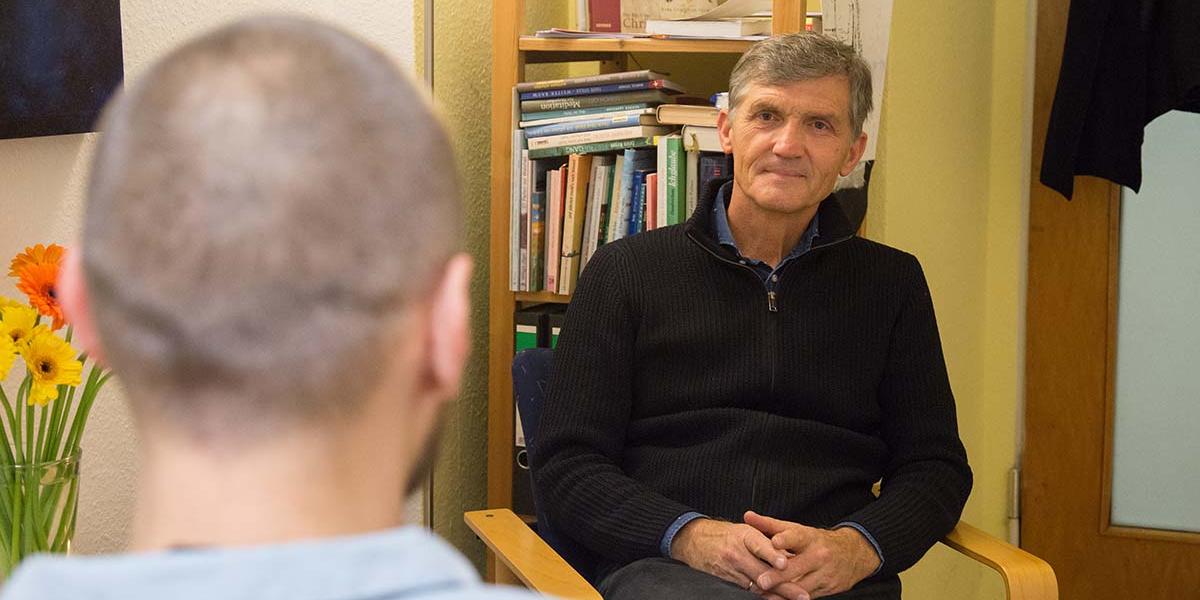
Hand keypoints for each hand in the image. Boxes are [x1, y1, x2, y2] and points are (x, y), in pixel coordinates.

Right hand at [671, 517, 809, 598]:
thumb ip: (767, 542)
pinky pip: (747, 592)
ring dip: (776, 595)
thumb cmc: (726, 534)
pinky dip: (763, 597)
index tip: (784, 563)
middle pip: (762, 572)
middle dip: (784, 585)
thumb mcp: (746, 530)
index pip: (759, 545)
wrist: (695, 540)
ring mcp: (731, 569)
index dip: (771, 555)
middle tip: (802, 595)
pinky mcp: (726, 582)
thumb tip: (792, 556)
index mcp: (745, 536)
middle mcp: (737, 553)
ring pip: (757, 586)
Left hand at [743, 511, 880, 599]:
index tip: (775, 542)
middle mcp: (818, 555)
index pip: (797, 537)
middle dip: (779, 575)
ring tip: (765, 595)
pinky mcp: (827, 589)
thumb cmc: (816, 541)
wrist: (852, 554)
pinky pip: (807, 596)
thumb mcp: (796, 530)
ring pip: (801, 586)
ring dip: (783, 592)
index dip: (786, 539)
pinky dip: (792, 599)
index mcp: (809, 538)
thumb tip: (747, 516)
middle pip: (797, 567)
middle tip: (762, 580)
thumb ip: (770, 525)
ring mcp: (824, 574)